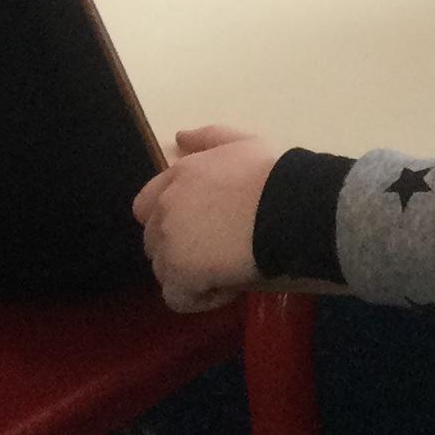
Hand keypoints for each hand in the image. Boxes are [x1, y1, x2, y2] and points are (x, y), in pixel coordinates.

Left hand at [132, 125, 287, 311]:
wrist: (287, 207)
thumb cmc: (271, 174)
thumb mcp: (241, 142)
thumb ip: (208, 138)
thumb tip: (180, 137)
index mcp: (178, 175)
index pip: (147, 205)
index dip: (172, 221)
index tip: (205, 228)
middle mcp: (165, 207)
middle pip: (154, 240)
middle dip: (180, 249)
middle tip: (219, 251)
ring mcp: (169, 241)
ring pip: (165, 270)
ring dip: (191, 274)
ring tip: (228, 270)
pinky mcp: (180, 274)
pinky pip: (178, 297)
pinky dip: (200, 298)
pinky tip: (227, 288)